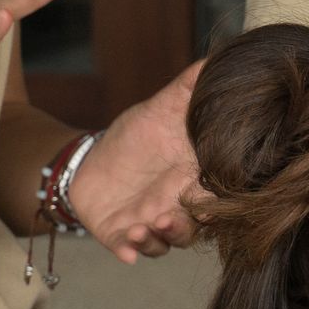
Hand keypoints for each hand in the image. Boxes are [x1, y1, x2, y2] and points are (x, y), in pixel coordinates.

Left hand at [64, 57, 203, 260]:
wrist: (92, 161)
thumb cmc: (136, 138)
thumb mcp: (161, 108)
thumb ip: (189, 89)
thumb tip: (217, 57)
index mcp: (195, 180)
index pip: (215, 196)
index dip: (215, 202)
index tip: (209, 200)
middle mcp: (178, 207)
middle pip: (193, 227)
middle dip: (181, 226)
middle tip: (166, 216)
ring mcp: (151, 224)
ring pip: (164, 242)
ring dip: (155, 239)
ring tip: (141, 227)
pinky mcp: (122, 235)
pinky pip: (131, 251)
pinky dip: (129, 251)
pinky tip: (125, 248)